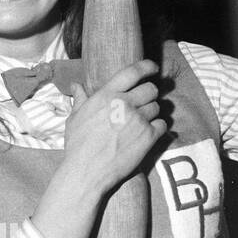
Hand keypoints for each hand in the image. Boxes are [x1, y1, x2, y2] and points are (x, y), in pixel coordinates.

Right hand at [61, 59, 166, 198]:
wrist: (87, 170)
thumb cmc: (78, 145)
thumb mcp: (74, 118)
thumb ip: (80, 100)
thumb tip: (76, 86)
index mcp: (105, 95)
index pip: (132, 72)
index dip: (146, 67)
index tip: (152, 68)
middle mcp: (124, 104)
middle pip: (150, 89)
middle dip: (149, 94)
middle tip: (143, 103)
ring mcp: (138, 120)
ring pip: (157, 107)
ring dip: (152, 112)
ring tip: (141, 122)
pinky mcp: (148, 136)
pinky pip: (162, 124)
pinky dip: (158, 128)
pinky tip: (147, 133)